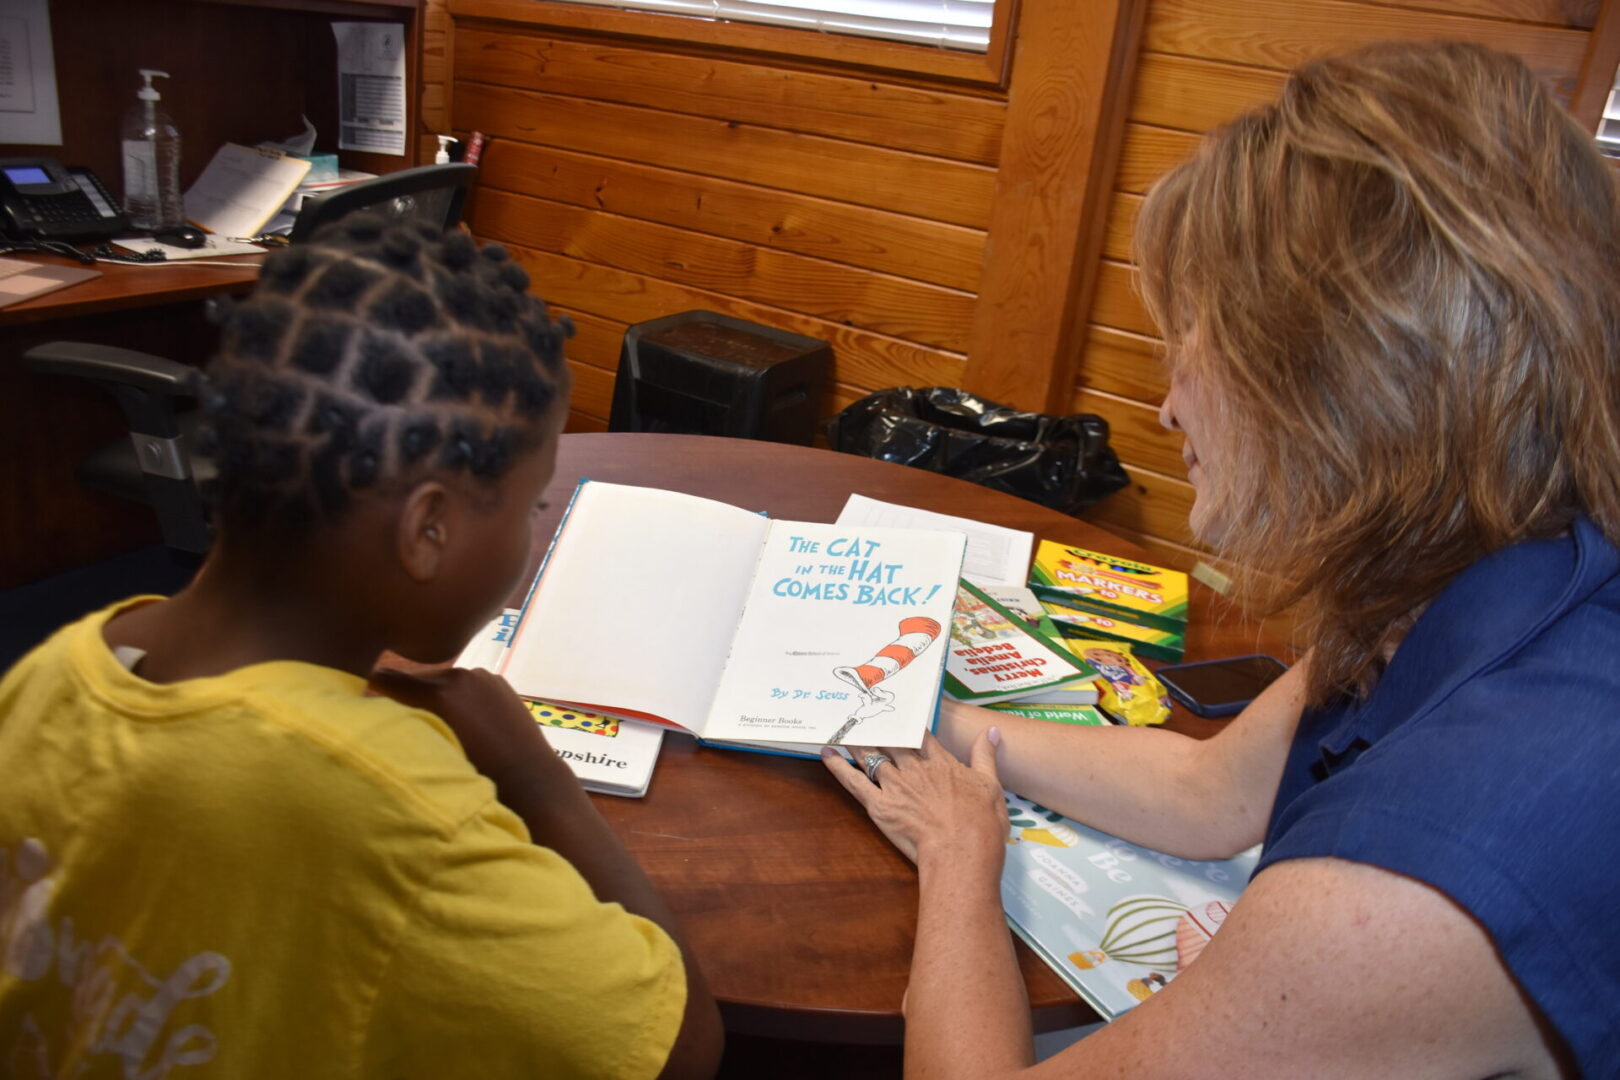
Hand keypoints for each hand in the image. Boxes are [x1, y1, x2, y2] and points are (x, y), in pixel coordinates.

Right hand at [369, 666, 563, 790]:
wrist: (529, 778)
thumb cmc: (476, 774)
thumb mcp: (433, 750)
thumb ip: (406, 726)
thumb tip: (379, 714)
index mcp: (440, 692)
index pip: (388, 679)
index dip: (371, 687)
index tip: (359, 695)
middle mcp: (460, 675)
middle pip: (417, 680)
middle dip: (408, 697)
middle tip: (403, 719)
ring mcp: (483, 676)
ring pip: (443, 682)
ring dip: (436, 697)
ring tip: (438, 724)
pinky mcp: (499, 681)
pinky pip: (468, 685)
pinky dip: (460, 697)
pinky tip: (465, 721)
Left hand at [821, 729, 1008, 867]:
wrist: (962, 851)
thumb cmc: (981, 824)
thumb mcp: (992, 786)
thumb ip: (985, 756)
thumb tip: (991, 731)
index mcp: (942, 763)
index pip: (921, 737)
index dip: (907, 724)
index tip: (897, 713)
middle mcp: (915, 769)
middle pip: (892, 742)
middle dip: (878, 728)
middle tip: (863, 713)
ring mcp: (896, 786)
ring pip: (871, 756)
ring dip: (856, 741)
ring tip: (843, 728)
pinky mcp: (880, 806)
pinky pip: (854, 783)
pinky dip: (839, 768)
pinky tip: (828, 754)